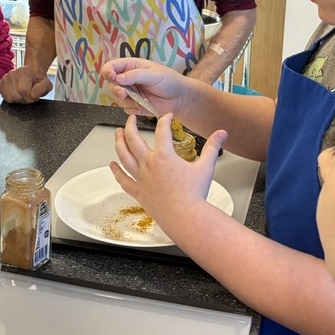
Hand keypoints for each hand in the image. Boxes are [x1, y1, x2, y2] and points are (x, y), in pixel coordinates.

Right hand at [0, 65, 52, 102]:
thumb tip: (33, 95)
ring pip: (10, 98)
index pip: (23, 90)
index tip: (34, 96)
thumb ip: (43, 88)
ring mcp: (5, 78)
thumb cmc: (37, 80)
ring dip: (18, 100)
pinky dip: (12, 99)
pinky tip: (17, 94)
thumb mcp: (46, 84)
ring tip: (24, 94)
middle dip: (24, 100)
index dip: (30, 97)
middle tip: (29, 95)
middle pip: (16, 96)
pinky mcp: (0, 83)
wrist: (30, 74)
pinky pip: (5, 98)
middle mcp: (12, 73)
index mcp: (24, 71)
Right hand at [101, 58, 187, 116]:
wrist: (180, 98)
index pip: (112, 67)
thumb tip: (118, 78)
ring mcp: (130, 93)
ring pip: (117, 98)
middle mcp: (128, 79)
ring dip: (125, 101)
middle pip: (111, 84)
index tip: (111, 76)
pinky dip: (133, 108)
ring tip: (139, 101)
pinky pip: (126, 108)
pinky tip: (144, 105)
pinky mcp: (134, 105)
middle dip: (115, 89)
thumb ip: (135, 75)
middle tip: (123, 93)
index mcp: (131, 66)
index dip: (108, 71)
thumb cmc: (168, 80)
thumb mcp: (153, 74)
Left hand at [110, 113, 227, 229]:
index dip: (164, 120)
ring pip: (123, 156)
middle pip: (133, 139)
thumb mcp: (206, 167)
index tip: (166, 116)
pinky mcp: (138, 191)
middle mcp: (149, 164)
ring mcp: (141, 178)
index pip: (162, 130)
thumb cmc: (195, 195)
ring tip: (117, 134)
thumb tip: (222, 133)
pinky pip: (123, 179)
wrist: (185, 217)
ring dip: (118, 142)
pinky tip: (112, 165)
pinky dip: (116, 171)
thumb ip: (213, 147)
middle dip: (130, 125)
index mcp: (165, 156)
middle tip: (130, 118)